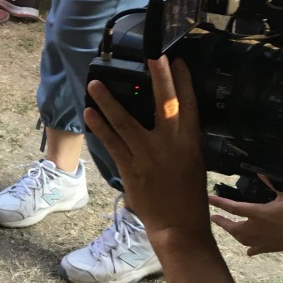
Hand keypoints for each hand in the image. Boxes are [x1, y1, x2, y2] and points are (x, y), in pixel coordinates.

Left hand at [83, 57, 210, 243]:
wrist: (179, 227)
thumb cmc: (187, 197)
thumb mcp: (192, 163)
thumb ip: (180, 141)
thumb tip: (167, 121)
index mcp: (190, 142)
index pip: (189, 104)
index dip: (182, 80)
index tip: (175, 60)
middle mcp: (171, 144)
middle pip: (164, 104)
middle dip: (158, 78)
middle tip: (150, 56)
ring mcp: (149, 155)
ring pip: (126, 121)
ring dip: (108, 100)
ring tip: (95, 83)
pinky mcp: (131, 168)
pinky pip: (112, 142)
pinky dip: (100, 126)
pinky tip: (89, 112)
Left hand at [210, 182, 282, 255]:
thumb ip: (272, 184)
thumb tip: (261, 172)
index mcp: (258, 213)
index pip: (233, 207)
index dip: (220, 203)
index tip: (209, 199)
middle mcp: (257, 229)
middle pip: (233, 228)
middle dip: (223, 222)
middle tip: (215, 218)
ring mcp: (264, 241)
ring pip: (242, 240)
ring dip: (234, 234)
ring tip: (229, 229)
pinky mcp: (273, 248)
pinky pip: (257, 250)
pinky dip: (250, 249)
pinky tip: (248, 252)